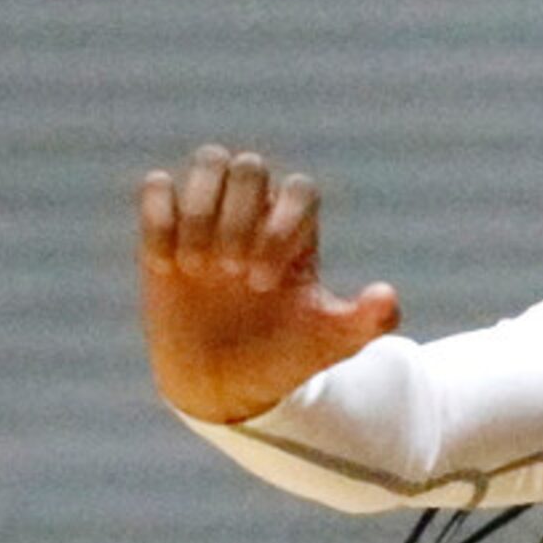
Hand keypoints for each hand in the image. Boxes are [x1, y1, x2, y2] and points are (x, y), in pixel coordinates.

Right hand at [138, 145, 400, 421]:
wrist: (228, 382)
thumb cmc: (285, 356)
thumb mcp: (332, 344)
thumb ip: (368, 322)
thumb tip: (386, 296)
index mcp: (298, 234)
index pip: (300, 189)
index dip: (284, 226)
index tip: (268, 283)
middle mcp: (255, 214)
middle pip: (249, 166)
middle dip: (239, 218)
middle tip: (235, 274)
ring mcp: (208, 216)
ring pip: (209, 159)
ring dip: (200, 211)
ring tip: (199, 269)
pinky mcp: (164, 228)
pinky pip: (155, 185)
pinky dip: (159, 221)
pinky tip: (167, 269)